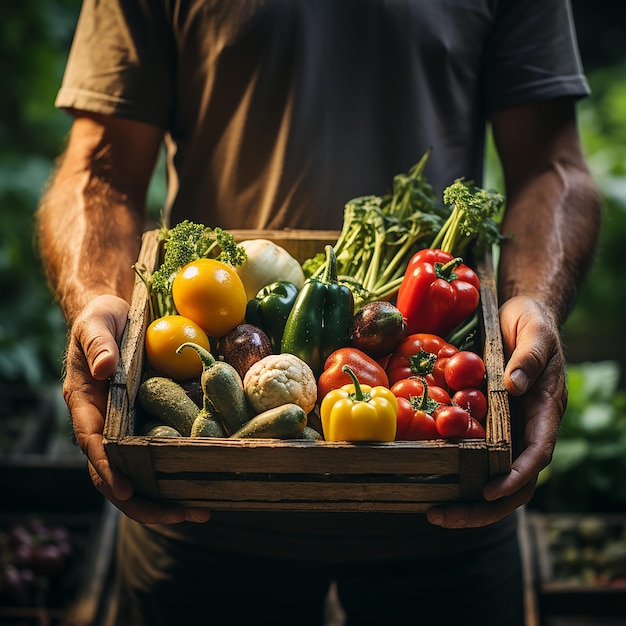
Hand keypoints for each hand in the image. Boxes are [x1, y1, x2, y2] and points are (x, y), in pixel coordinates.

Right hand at [64, 295, 209, 524]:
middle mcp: (104, 425)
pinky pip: (157, 456)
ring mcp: (125, 428)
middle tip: (181, 514)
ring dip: (164, 498)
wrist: (114, 317)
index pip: (94, 444)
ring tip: (200, 511)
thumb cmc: (101, 320)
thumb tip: (104, 369)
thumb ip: (98, 345)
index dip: (108, 470)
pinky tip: (203, 482)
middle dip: (144, 501)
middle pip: (116, 475)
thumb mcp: (96, 325)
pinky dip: (176, 474)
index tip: (127, 490)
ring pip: (138, 474)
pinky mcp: (145, 424)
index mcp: (86, 405)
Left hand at [426, 295, 565, 527]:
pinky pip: (475, 456)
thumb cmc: (531, 323)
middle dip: (485, 506)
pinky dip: (457, 474)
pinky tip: (430, 484)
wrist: (518, 317)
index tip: (490, 491)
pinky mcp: (486, 424)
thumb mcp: (535, 332)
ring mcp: (506, 430)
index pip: (536, 454)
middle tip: (444, 515)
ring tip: (434, 513)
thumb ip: (528, 358)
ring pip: (493, 477)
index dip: (516, 477)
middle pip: (514, 482)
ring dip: (468, 501)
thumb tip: (515, 387)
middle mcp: (526, 428)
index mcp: (544, 411)